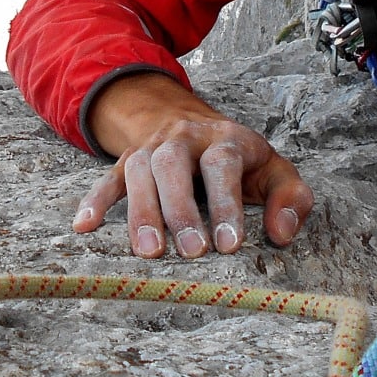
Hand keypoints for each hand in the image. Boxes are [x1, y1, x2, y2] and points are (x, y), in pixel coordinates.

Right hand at [74, 72, 313, 257]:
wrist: (191, 123)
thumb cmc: (241, 161)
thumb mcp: (275, 170)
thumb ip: (291, 198)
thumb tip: (282, 233)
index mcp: (226, 139)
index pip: (223, 164)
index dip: (226, 203)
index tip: (229, 244)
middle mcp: (185, 138)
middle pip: (174, 164)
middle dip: (181, 209)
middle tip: (191, 253)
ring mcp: (151, 148)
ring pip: (139, 170)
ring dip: (141, 211)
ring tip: (149, 253)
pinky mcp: (126, 162)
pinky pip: (107, 178)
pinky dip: (95, 201)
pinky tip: (84, 227)